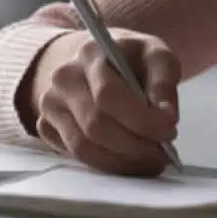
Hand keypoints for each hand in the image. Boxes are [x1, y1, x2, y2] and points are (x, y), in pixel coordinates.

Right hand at [32, 29, 180, 175]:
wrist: (97, 61)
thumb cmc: (131, 60)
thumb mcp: (156, 56)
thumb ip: (164, 82)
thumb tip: (166, 117)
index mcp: (91, 53)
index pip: (109, 95)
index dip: (141, 119)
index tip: (169, 131)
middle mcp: (63, 78)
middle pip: (95, 126)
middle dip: (135, 147)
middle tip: (163, 154)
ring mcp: (50, 104)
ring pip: (84, 147)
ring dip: (122, 162)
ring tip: (150, 162)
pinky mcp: (47, 126)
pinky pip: (75, 156)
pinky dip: (106, 164)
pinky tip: (128, 160)